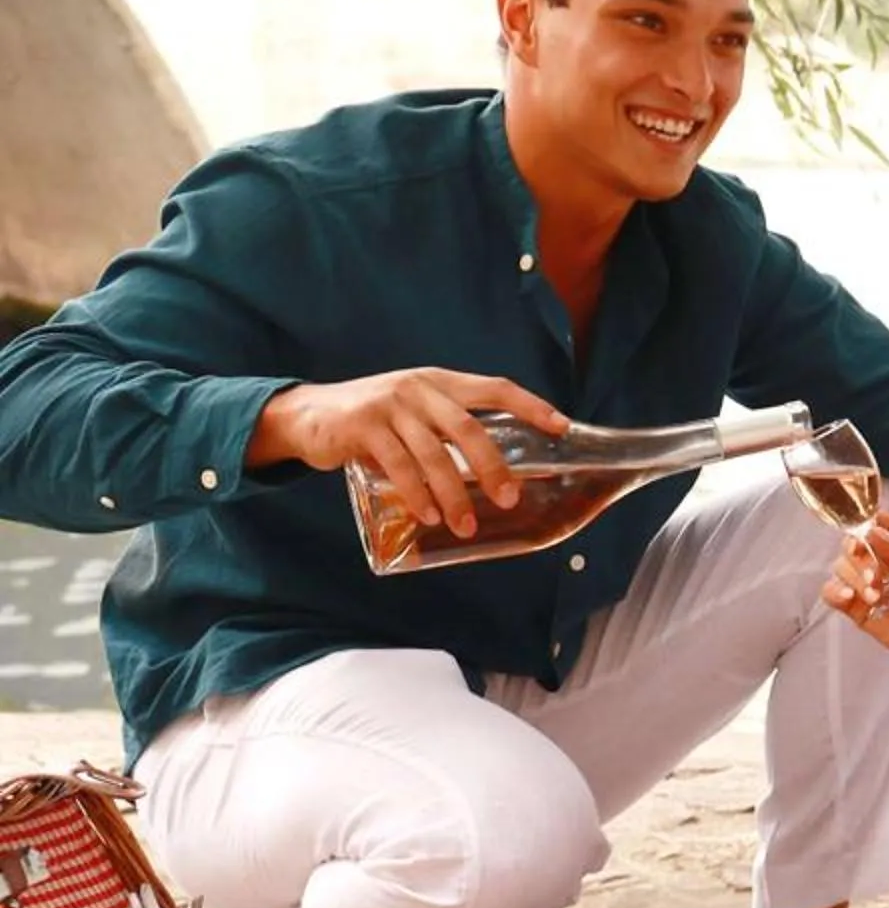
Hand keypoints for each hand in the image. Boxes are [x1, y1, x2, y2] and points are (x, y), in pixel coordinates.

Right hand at [250, 368, 567, 535]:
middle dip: (493, 466)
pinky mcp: (362, 426)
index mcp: (440, 382)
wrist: (307, 415)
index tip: (562, 427)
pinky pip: (398, 465)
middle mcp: (418, 388)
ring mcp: (389, 405)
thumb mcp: (415, 415)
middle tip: (509, 498)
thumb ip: (448, 432)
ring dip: (453, 494)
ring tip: (464, 525)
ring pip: (434, 454)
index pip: (495, 388)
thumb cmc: (375, 422)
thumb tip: (495, 474)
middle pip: (469, 428)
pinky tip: (428, 515)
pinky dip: (417, 493)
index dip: (531, 406)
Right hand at [823, 514, 888, 672]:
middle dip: (858, 553)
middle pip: (852, 544)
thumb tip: (872, 532)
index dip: (868, 523)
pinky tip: (849, 596)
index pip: (876, 524)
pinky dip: (834, 591)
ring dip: (854, 576)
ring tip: (875, 594)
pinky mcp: (858, 608)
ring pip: (841, 566)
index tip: (867, 532)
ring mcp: (868, 584)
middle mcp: (881, 562)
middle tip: (875, 572)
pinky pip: (831, 593)